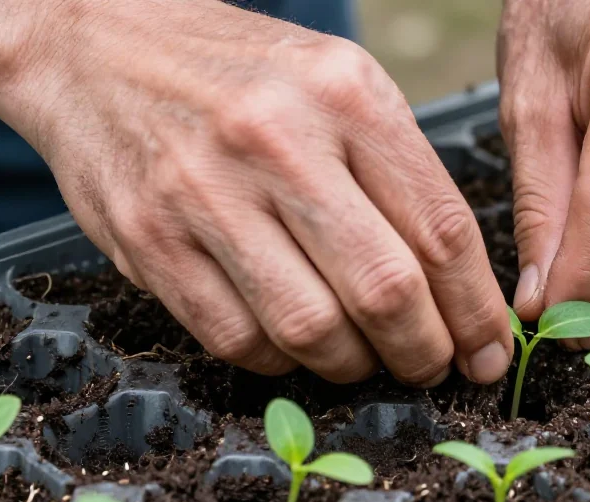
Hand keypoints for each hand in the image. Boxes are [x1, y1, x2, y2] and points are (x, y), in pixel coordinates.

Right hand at [0, 0, 512, 385]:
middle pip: (385, 290)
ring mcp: (205, 193)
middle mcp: (278, 141)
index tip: (489, 349)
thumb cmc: (243, 75)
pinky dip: (283, 361)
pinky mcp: (149, 240)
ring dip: (355, 365)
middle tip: (433, 366)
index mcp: (346, 96)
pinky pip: (239, 340)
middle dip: (425, 351)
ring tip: (366, 356)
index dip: (477, 309)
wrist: (101, 47)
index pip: (442, 230)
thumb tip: (460, 286)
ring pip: (312, 329)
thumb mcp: (341, 85)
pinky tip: (296, 342)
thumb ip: (402, 175)